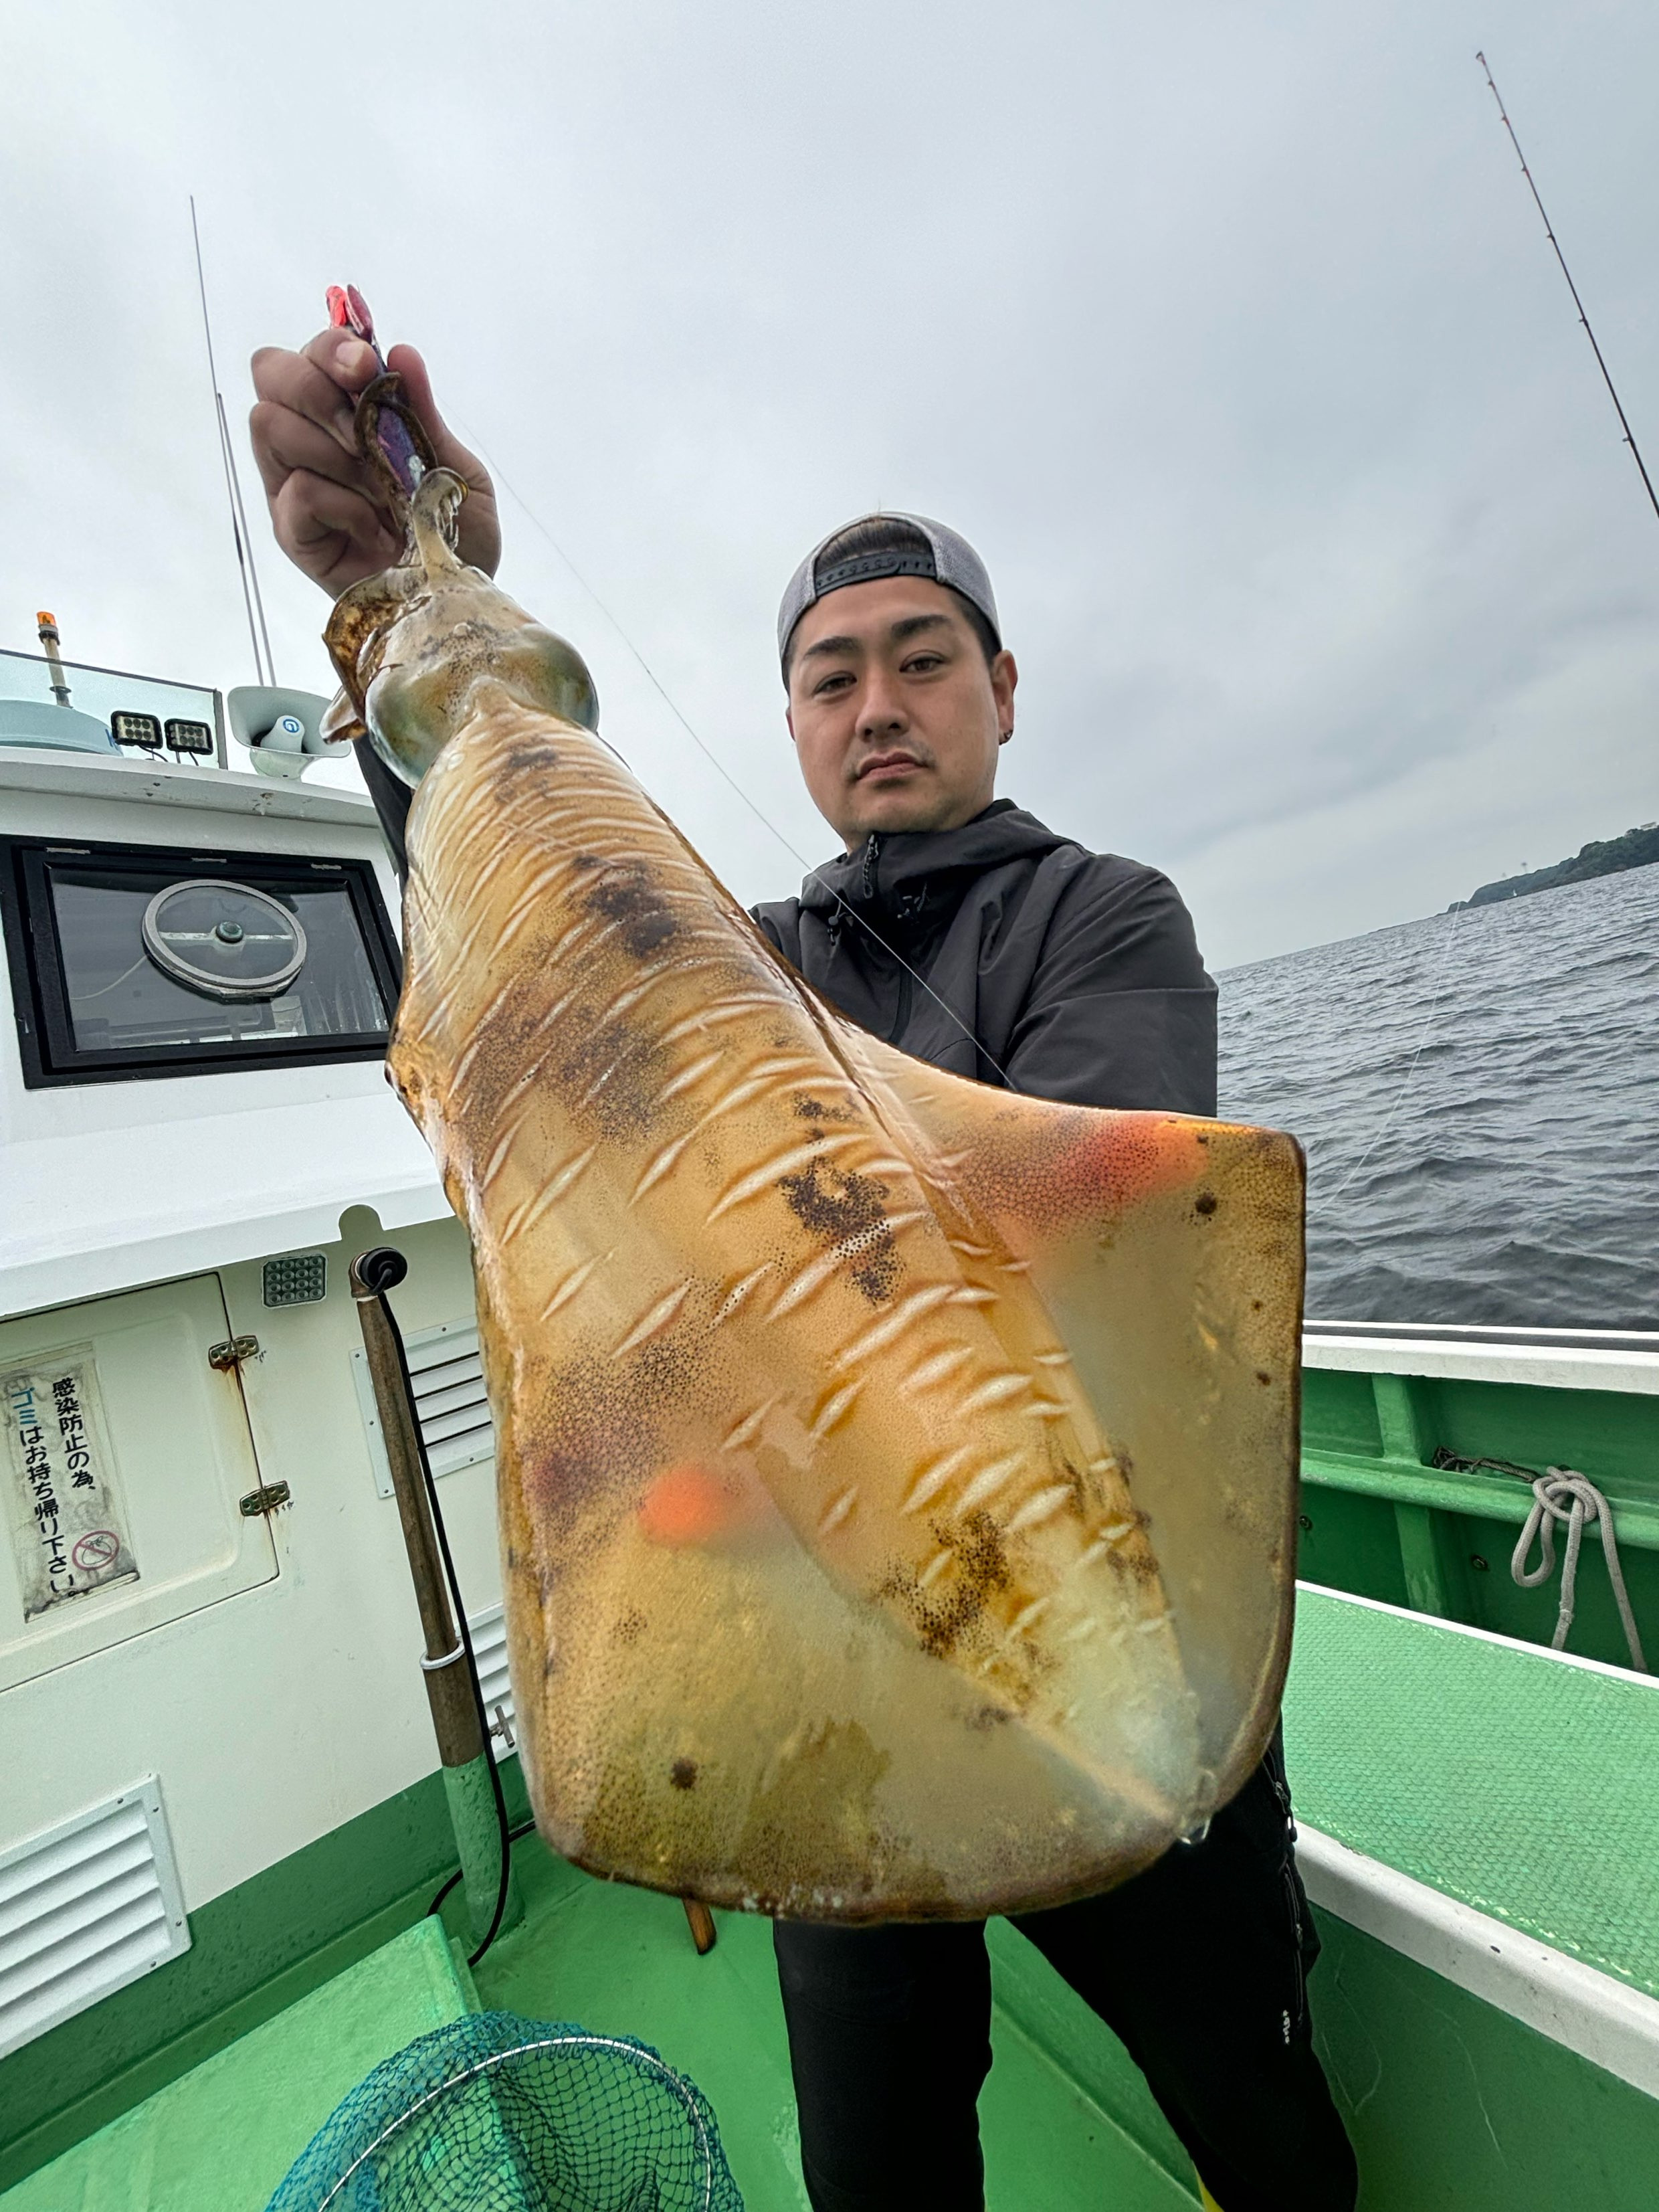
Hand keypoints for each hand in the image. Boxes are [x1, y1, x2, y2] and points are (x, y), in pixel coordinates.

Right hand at [249, 330, 501, 596]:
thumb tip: (400, 352)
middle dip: (317, 388)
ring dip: (331, 447)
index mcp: (344, 414)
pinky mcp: (292, 530)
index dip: (331, 347)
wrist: (456, 598)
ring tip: (377, 488)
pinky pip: (299, 490)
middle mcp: (308, 440)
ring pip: (269, 424)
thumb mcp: (455, 469)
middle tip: (361, 429)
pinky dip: (345, 504)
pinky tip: (374, 530)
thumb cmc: (454, 534)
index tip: (367, 369)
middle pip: (270, 372)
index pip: (310, 354)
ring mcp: (291, 483)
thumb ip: (424, 415)